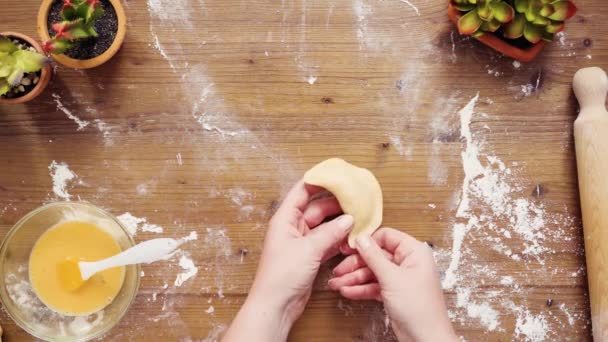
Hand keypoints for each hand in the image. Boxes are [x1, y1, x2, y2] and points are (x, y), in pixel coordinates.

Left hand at [223, 180, 353, 341]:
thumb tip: (349, 219)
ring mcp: (301, 243)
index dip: (318, 180)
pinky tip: (351, 239)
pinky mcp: (308, 257)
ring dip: (339, 224)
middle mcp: (292, 228)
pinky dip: (337, 240)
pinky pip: (326, 242)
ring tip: (358, 219)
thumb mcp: (309, 249)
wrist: (276, 305)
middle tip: (356, 200)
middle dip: (336, 205)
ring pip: (324, 226)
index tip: (337, 174)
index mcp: (285, 219)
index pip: (302, 191)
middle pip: (317, 208)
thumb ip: (331, 232)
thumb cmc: (282, 275)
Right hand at [328, 228, 456, 341]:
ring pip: (372, 272)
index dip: (367, 241)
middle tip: (338, 270)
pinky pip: (374, 286)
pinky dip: (361, 289)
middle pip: (376, 256)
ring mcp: (400, 279)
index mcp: (414, 252)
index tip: (348, 246)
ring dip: (354, 278)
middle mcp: (408, 263)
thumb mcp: (392, 278)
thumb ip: (374, 257)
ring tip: (336, 284)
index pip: (386, 237)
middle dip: (355, 264)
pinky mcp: (394, 293)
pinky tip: (347, 291)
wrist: (425, 339)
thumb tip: (361, 238)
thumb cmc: (419, 308)